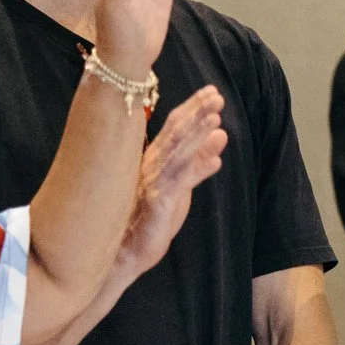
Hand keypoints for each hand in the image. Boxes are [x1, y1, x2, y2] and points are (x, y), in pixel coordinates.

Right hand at [115, 86, 226, 276]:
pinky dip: (198, 168)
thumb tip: (220, 139)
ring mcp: (153, 182)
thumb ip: (199, 164)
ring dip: (197, 134)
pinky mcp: (158, 202)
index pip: (173, 128)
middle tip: (215, 95)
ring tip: (215, 117)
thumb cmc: (150, 219)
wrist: (125, 253)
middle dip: (196, 112)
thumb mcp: (181, 188)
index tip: (211, 91)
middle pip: (175, 133)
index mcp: (154, 160)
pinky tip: (215, 159)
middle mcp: (151, 165)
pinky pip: (180, 181)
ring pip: (177, 152)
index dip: (192, 108)